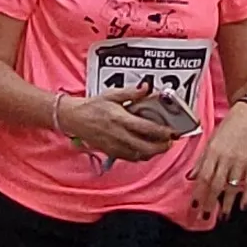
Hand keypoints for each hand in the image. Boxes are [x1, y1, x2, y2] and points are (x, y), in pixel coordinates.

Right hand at [58, 86, 175, 164]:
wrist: (74, 118)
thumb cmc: (93, 106)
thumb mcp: (112, 94)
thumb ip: (131, 92)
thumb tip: (146, 87)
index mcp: (120, 119)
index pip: (146, 128)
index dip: (162, 132)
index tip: (172, 132)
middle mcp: (118, 135)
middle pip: (145, 147)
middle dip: (161, 147)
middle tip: (170, 142)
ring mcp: (114, 145)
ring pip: (138, 155)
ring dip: (152, 153)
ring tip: (161, 147)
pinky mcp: (110, 152)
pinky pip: (129, 158)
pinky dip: (141, 157)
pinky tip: (146, 151)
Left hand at [192, 100, 246, 220]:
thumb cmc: (227, 127)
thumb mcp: (210, 141)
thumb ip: (201, 161)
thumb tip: (191, 177)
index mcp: (213, 152)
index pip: (204, 177)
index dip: (198, 193)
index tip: (194, 206)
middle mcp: (226, 158)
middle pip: (216, 185)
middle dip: (210, 202)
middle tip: (205, 216)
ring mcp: (241, 161)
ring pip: (232, 187)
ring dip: (227, 203)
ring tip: (222, 216)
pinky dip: (246, 195)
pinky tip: (242, 205)